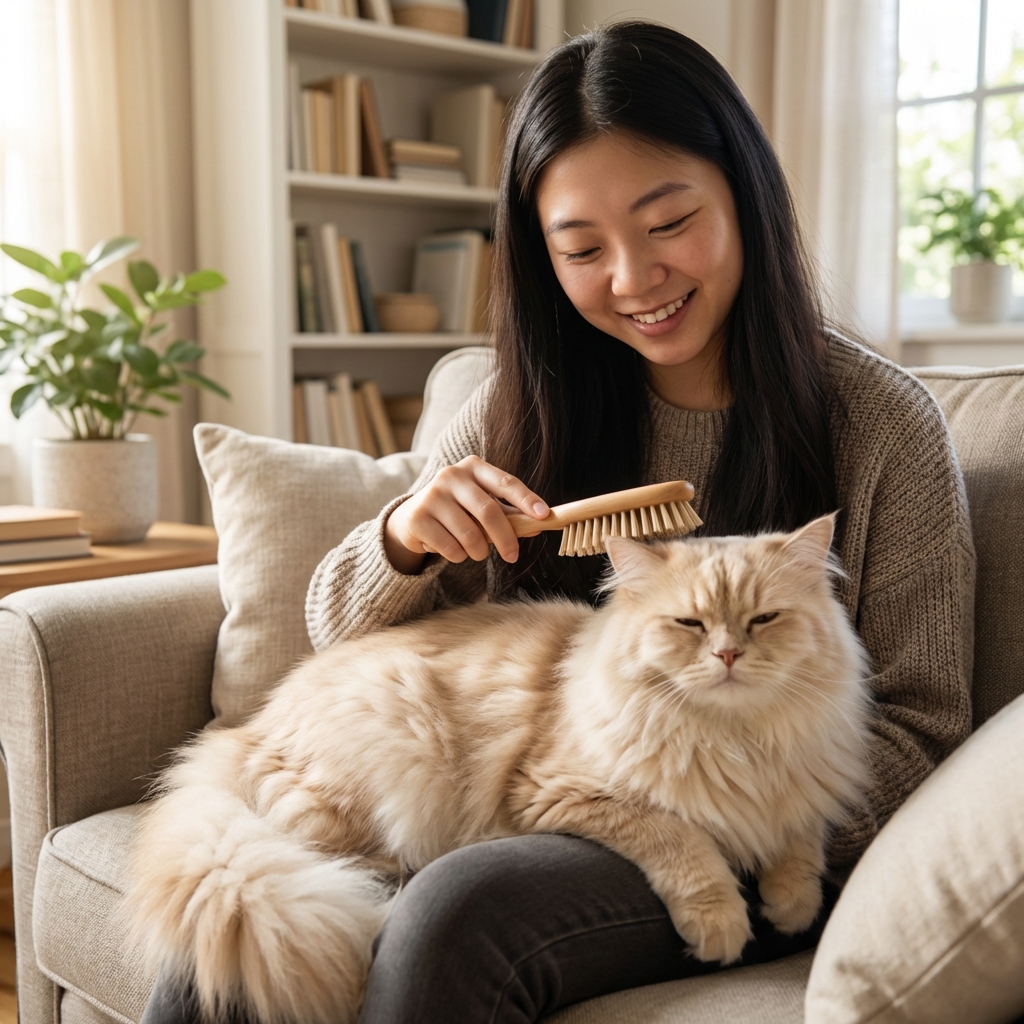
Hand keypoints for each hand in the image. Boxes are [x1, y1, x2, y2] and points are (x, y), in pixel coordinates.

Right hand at [383, 456, 549, 573]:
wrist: (412, 519)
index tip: (544, 516)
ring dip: (479, 552)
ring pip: (469, 534)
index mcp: (473, 467)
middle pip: (488, 511)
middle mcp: (451, 475)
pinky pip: (450, 547)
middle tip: (513, 557)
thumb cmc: (458, 511)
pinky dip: (458, 556)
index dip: (526, 499)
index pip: (505, 482)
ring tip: (476, 552)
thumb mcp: (482, 506)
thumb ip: (509, 514)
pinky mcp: (418, 518)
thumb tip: (539, 525)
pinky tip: (452, 549)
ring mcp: (432, 495)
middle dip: (505, 538)